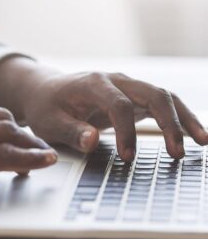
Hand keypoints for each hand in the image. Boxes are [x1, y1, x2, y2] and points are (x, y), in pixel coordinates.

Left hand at [0, 58, 207, 161]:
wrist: (46, 91)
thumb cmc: (46, 106)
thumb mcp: (49, 122)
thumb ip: (71, 131)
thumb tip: (92, 142)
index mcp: (93, 84)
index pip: (119, 105)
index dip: (127, 132)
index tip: (128, 157)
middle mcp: (115, 81)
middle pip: (153, 94)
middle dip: (169, 123)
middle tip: (177, 153)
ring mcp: (125, 87)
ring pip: (163, 96)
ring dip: (182, 118)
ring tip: (202, 141)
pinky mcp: (130, 97)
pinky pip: (159, 104)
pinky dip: (176, 117)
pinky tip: (189, 133)